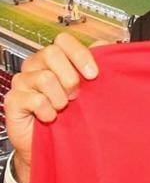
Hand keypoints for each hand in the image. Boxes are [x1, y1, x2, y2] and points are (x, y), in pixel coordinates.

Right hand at [4, 33, 101, 182]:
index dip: (80, 54)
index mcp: (54, 57)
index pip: (63, 40)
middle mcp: (36, 65)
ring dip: (60, 97)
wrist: (54, 142)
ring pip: (44, 78)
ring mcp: (22, 82)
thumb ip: (95, 62)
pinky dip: (48, 111)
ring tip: (62, 107)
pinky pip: (34, 99)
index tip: (93, 74)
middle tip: (75, 94)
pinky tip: (51, 117)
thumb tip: (103, 44)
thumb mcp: (89, 86)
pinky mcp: (13, 100)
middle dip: (70, 77)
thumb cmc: (71, 112)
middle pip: (51, 53)